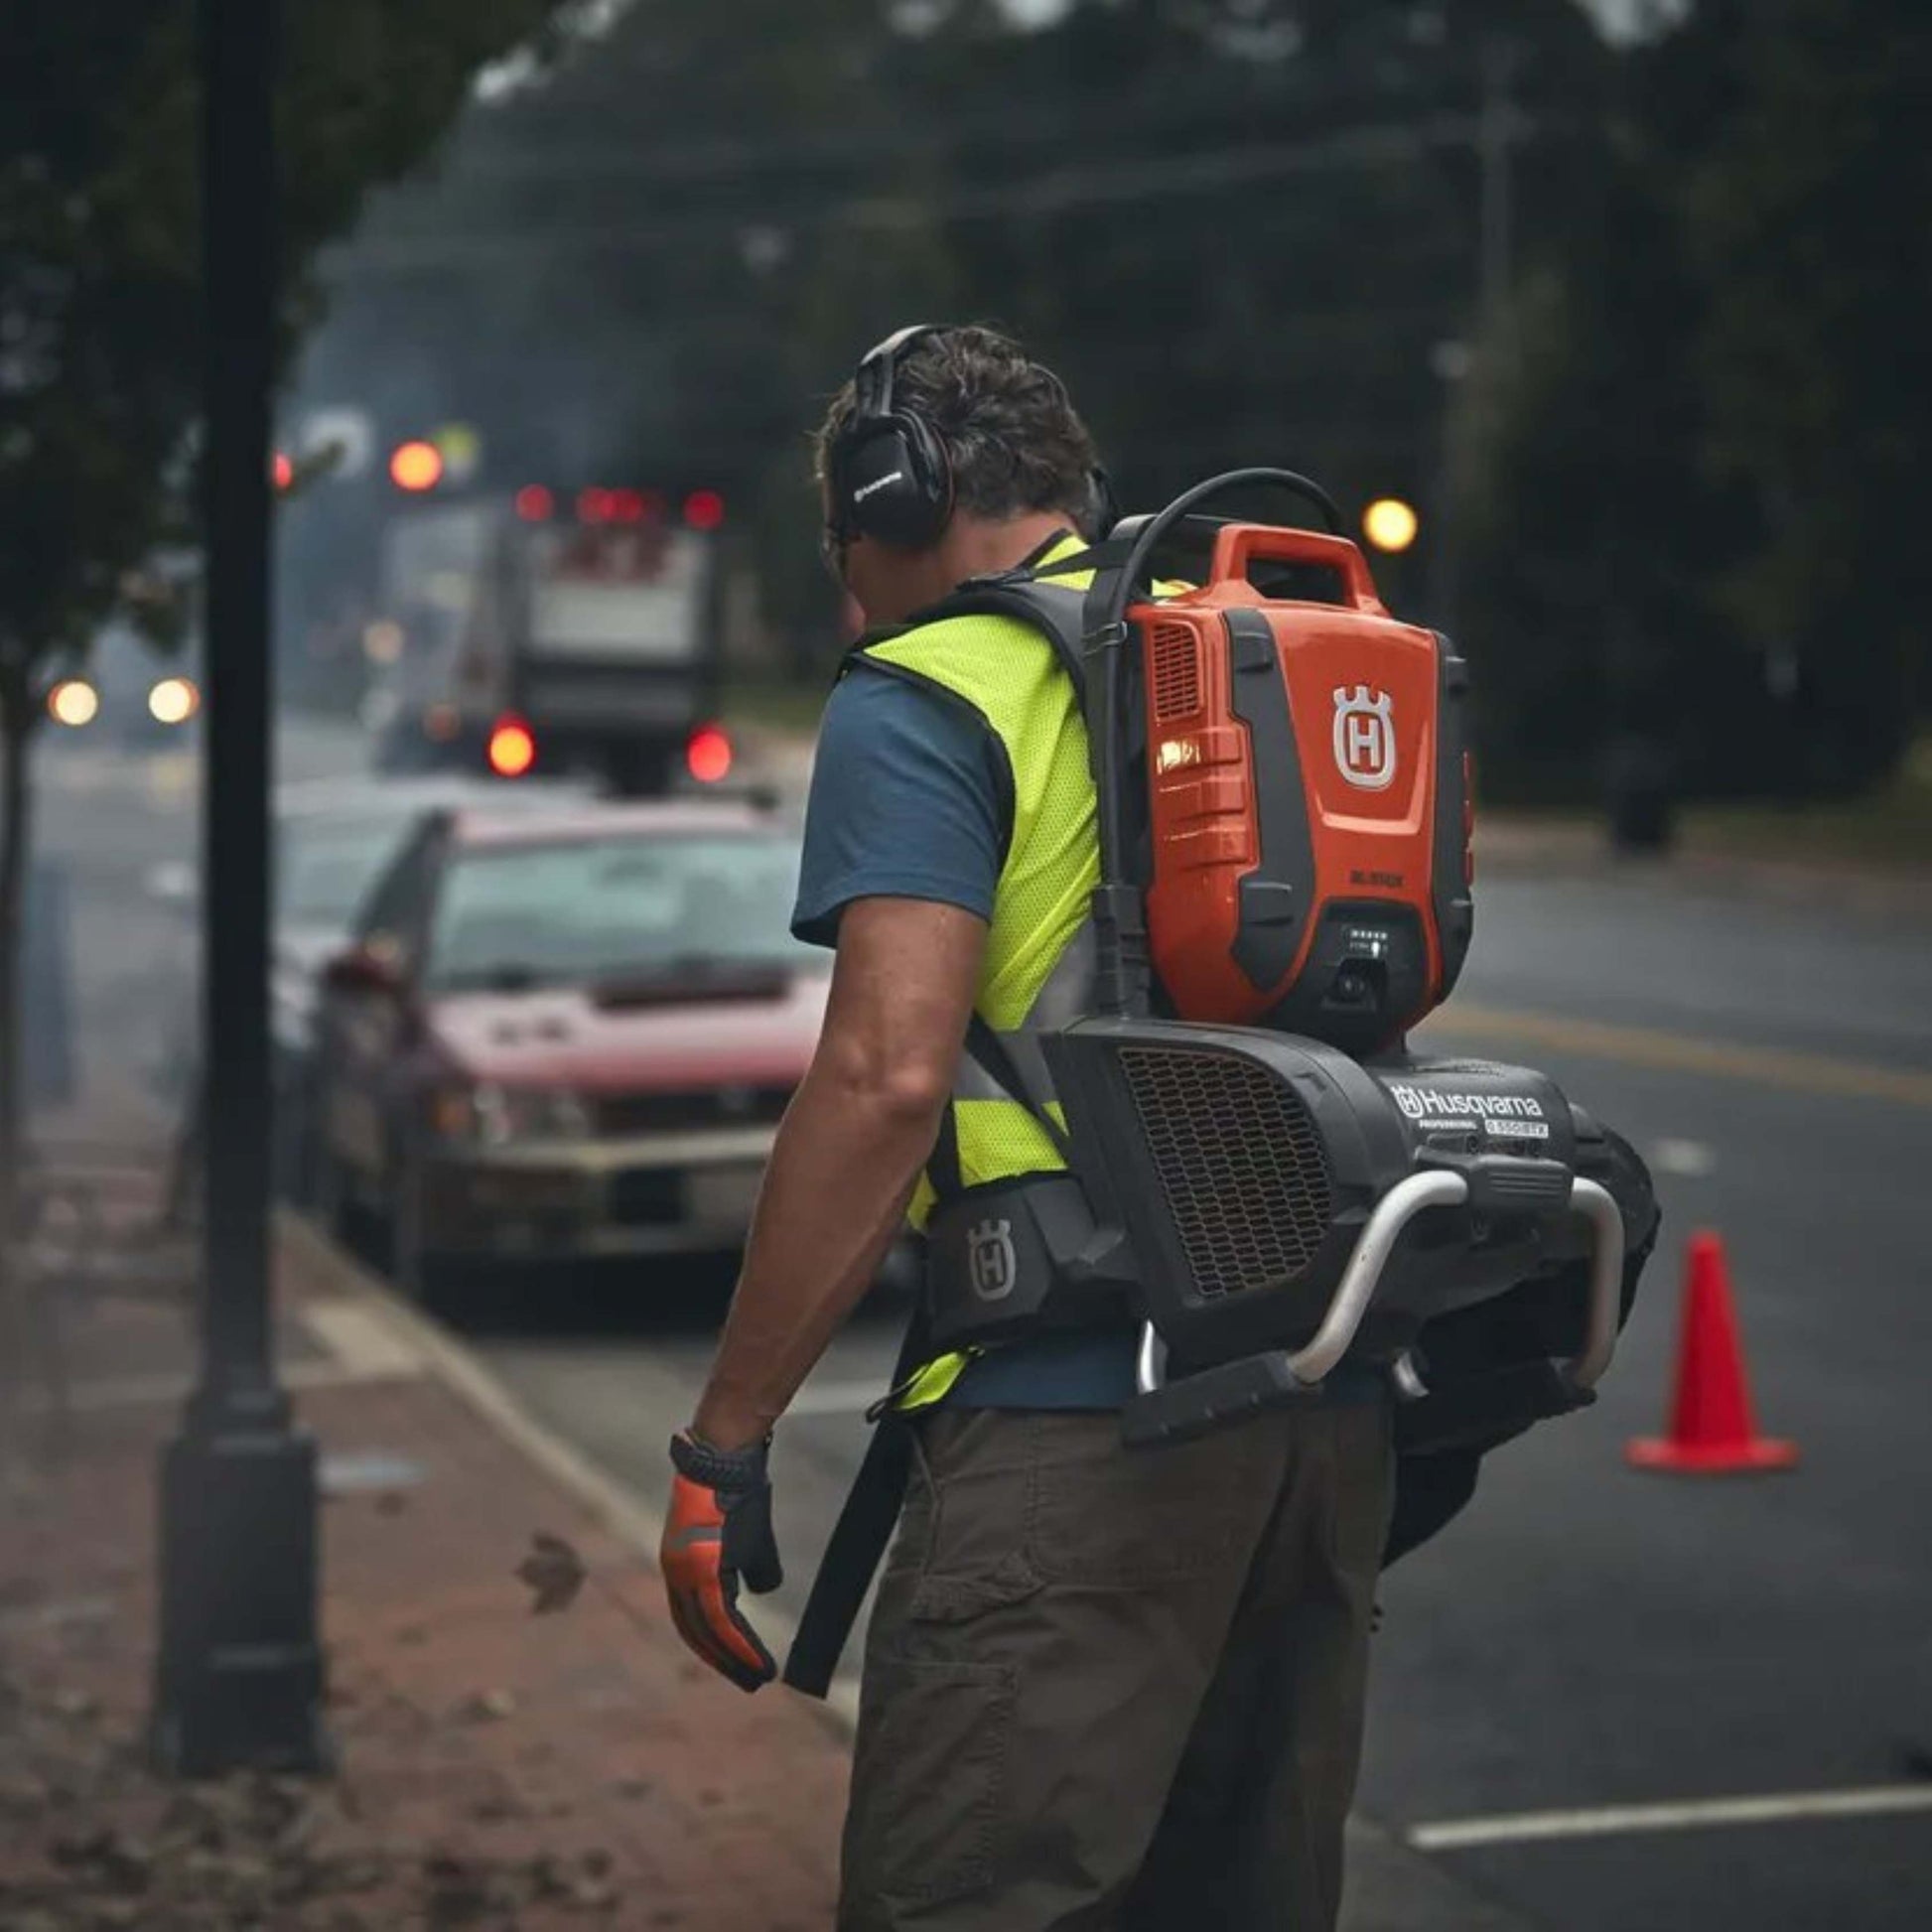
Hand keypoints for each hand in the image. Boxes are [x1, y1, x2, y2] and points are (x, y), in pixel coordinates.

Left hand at [661, 1430, 782, 1691]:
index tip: (741, 1665)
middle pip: (697, 1631)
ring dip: (732, 1659)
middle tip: (750, 1683)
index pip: (695, 1619)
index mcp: (683, 1567)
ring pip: (707, 1630)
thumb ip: (753, 1570)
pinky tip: (756, 1657)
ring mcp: (685, 1571)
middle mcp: (677, 1573)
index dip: (718, 1645)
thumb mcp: (750, 1539)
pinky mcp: (700, 1566)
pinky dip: (737, 1642)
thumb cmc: (740, 1492)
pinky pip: (718, 1617)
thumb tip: (763, 1592)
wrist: (728, 1457)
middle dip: (724, 1661)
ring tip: (757, 1678)